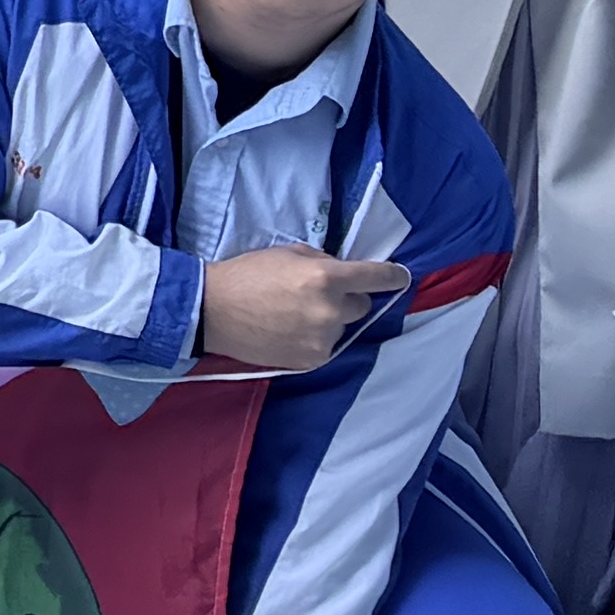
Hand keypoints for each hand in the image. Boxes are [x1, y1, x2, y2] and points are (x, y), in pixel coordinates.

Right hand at [195, 244, 408, 372]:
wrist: (213, 311)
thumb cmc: (248, 274)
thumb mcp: (288, 254)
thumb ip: (322, 262)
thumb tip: (345, 272)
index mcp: (326, 277)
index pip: (376, 277)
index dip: (392, 276)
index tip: (401, 277)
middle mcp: (331, 309)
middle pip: (361, 305)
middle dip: (345, 299)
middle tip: (314, 295)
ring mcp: (323, 338)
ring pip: (342, 326)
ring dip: (327, 320)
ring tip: (293, 316)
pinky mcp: (313, 359)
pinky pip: (327, 345)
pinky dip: (314, 338)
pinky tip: (288, 331)